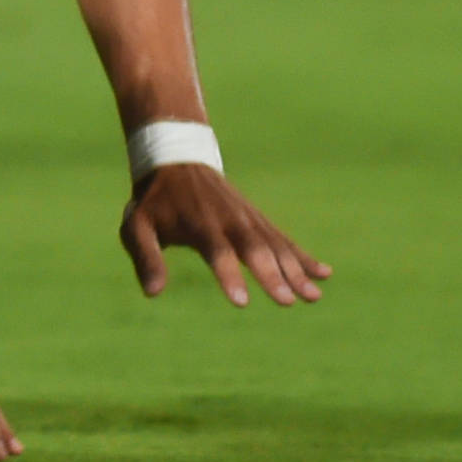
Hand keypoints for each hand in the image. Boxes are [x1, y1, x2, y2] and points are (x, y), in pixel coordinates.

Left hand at [121, 165, 330, 306]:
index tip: (241, 301)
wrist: (176, 160)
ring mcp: (248, 218)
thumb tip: (152, 292)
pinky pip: (284, 238)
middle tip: (288, 302)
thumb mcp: (137, 226)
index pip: (217, 252)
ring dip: (296, 271)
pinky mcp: (258, 219)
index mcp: (199, 223)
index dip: (228, 276)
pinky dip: (304, 256)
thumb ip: (145, 257)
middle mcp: (229, 220)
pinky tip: (325, 274)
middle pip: (254, 249)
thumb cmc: (154, 202)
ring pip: (276, 245)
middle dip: (272, 275)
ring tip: (314, 297)